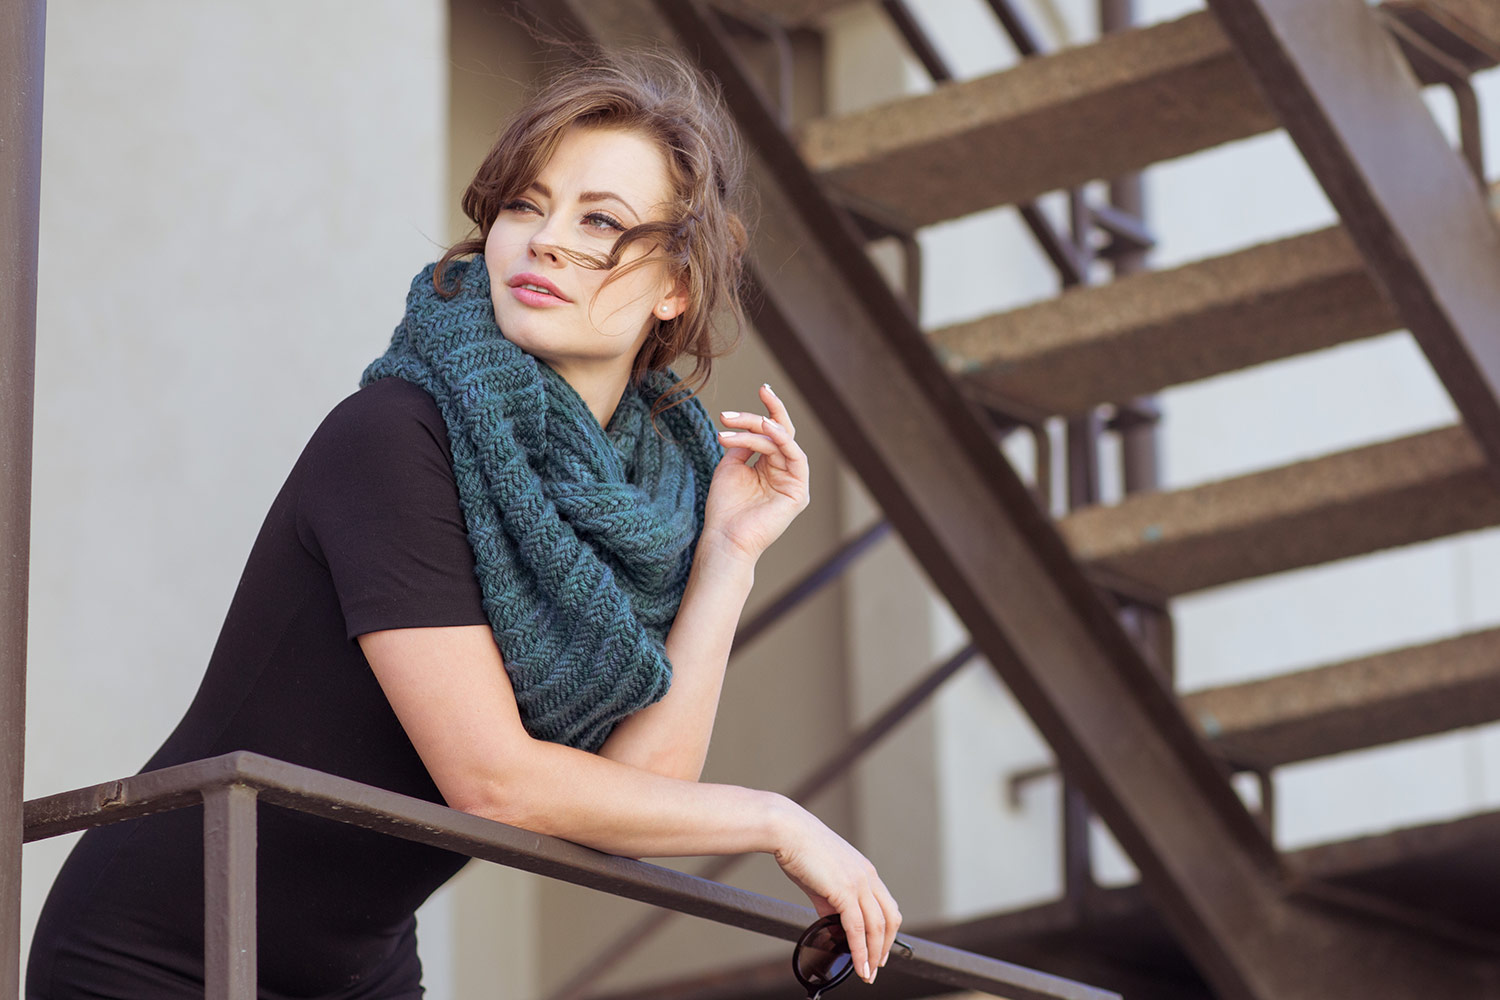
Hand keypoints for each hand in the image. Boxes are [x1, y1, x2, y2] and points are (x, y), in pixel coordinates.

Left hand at [703, 384, 810, 564]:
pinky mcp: (799, 493)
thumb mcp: (730, 467)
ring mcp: (794, 482)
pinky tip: (765, 429)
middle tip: (761, 388)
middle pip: (783, 432)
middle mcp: (785, 472)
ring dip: (760, 426)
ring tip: (734, 420)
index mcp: (770, 467)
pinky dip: (782, 440)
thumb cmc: (724, 508)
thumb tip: (750, 426)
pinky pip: (796, 457)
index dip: (769, 410)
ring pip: (785, 441)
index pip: (773, 432)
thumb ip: (742, 445)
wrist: (724, 538)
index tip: (761, 387)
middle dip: (772, 409)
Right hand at [773, 801, 901, 984]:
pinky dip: (860, 950)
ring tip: (867, 973)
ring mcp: (858, 883)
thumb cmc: (800, 849)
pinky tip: (859, 964)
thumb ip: (830, 902)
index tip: (881, 949)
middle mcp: (868, 877)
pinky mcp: (844, 890)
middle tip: (877, 966)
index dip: (887, 932)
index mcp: (866, 872)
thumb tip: (832, 922)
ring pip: (877, 927)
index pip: (888, 907)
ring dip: (874, 954)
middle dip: (885, 947)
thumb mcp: (823, 878)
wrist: (787, 830)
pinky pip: (857, 928)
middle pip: (890, 919)